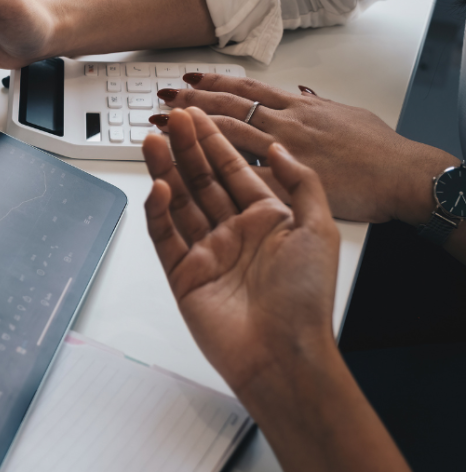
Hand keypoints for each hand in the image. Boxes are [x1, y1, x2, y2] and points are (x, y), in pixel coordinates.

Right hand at [144, 108, 434, 471]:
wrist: (283, 353)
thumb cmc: (306, 299)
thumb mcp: (318, 228)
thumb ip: (300, 182)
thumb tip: (280, 150)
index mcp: (265, 220)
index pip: (233, 171)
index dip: (215, 142)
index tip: (198, 117)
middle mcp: (234, 232)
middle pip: (202, 181)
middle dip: (186, 148)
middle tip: (171, 119)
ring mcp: (207, 252)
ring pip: (179, 201)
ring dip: (165, 170)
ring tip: (152, 140)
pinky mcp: (184, 274)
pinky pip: (165, 236)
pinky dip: (158, 211)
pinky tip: (158, 186)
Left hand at [153, 73, 457, 223]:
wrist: (402, 175)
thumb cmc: (379, 150)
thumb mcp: (345, 113)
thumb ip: (315, 103)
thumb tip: (298, 92)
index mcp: (297, 108)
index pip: (244, 89)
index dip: (212, 83)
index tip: (188, 79)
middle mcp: (286, 124)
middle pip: (227, 107)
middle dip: (190, 102)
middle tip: (162, 100)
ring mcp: (284, 150)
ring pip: (228, 133)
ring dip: (191, 130)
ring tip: (163, 126)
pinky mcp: (288, 180)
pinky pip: (244, 173)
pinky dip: (216, 170)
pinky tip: (191, 167)